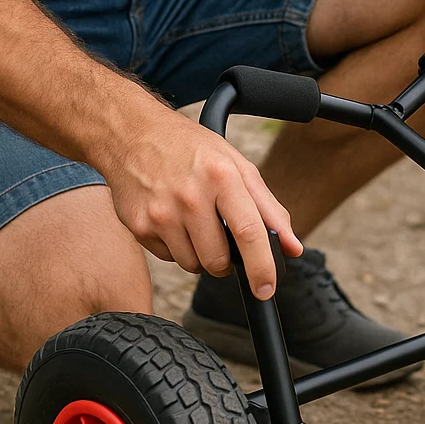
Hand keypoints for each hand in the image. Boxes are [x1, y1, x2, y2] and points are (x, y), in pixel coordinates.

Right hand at [97, 105, 301, 298]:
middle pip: (218, 260)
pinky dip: (177, 248)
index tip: (266, 289)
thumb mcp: (237, 165)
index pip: (249, 233)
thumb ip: (269, 209)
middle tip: (223, 238)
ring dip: (201, 255)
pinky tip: (173, 220)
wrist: (131, 134)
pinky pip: (169, 258)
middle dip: (227, 261)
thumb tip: (293, 247)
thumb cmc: (191, 149)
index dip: (262, 268)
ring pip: (193, 265)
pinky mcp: (139, 226)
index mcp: (222, 177)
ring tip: (195, 222)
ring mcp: (161, 213)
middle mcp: (190, 197)